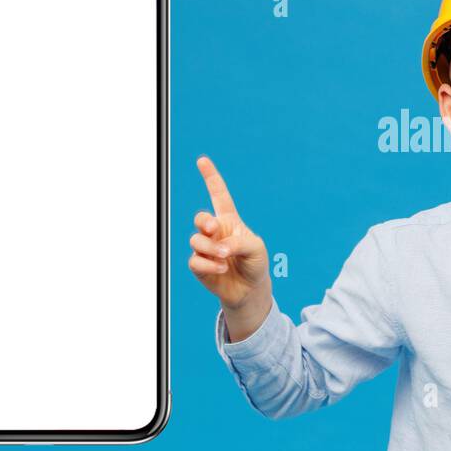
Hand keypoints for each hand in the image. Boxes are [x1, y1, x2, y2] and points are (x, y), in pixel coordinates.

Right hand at [189, 156, 270, 312]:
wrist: (250, 290)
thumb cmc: (255, 264)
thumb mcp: (256, 248)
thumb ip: (239, 241)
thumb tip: (220, 247)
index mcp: (230, 221)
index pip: (219, 195)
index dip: (211, 177)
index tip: (202, 160)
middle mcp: (215, 232)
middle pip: (201, 218)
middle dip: (205, 222)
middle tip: (215, 230)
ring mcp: (206, 248)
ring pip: (196, 240)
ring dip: (211, 249)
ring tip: (226, 258)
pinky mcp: (199, 265)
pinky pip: (195, 260)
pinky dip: (208, 264)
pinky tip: (221, 269)